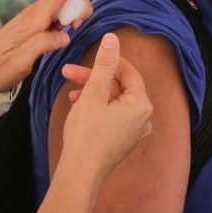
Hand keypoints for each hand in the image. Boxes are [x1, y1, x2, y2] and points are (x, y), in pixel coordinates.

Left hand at [0, 0, 104, 92]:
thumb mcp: (20, 61)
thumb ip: (43, 45)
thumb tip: (66, 36)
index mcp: (32, 19)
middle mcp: (33, 15)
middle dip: (81, 5)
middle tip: (79, 28)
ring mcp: (32, 20)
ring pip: (61, 8)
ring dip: (74, 15)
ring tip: (73, 33)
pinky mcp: (31, 28)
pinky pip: (54, 18)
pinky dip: (65, 22)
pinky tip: (63, 36)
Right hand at [59, 33, 152, 181]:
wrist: (80, 173)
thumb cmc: (87, 134)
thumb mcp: (93, 93)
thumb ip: (103, 64)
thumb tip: (113, 39)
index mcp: (141, 104)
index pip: (128, 72)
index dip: (107, 61)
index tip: (86, 57)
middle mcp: (143, 118)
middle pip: (118, 87)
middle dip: (93, 78)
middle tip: (68, 73)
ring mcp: (134, 132)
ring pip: (113, 102)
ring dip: (92, 93)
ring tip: (71, 94)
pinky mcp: (123, 142)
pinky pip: (112, 116)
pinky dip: (96, 108)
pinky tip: (78, 108)